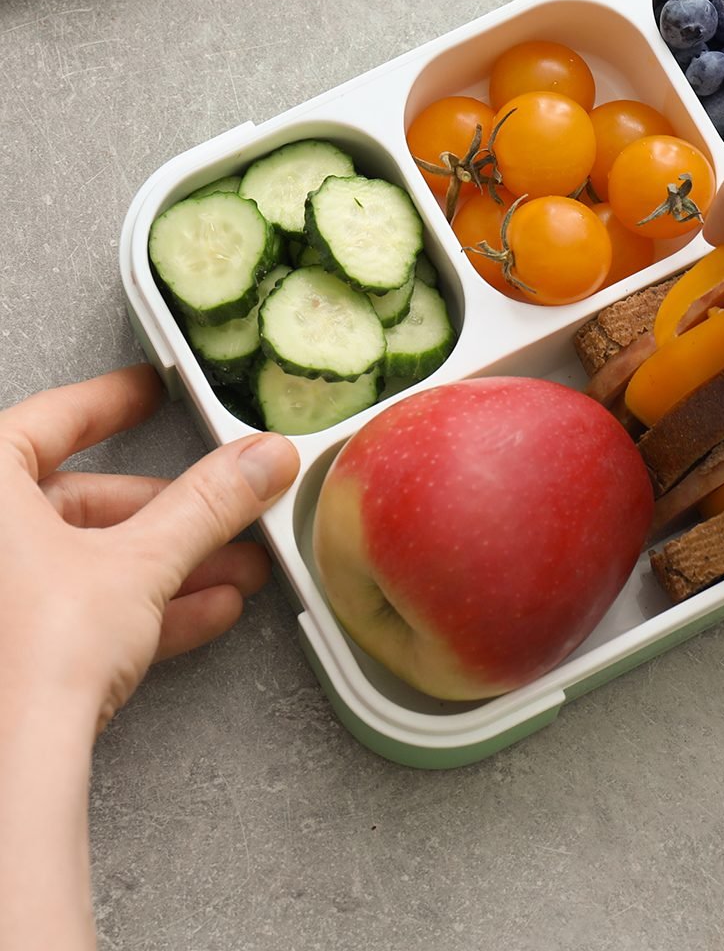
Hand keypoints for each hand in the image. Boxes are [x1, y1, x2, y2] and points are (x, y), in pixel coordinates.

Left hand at [0, 363, 299, 730]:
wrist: (3, 772)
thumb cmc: (26, 659)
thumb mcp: (141, 563)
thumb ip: (207, 505)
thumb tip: (258, 463)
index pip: (51, 419)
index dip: (112, 403)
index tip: (148, 392)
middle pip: (82, 503)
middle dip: (168, 515)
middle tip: (225, 505)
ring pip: (85, 562)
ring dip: (168, 565)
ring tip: (233, 568)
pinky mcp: (7, 649)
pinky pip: (77, 610)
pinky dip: (140, 608)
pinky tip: (202, 613)